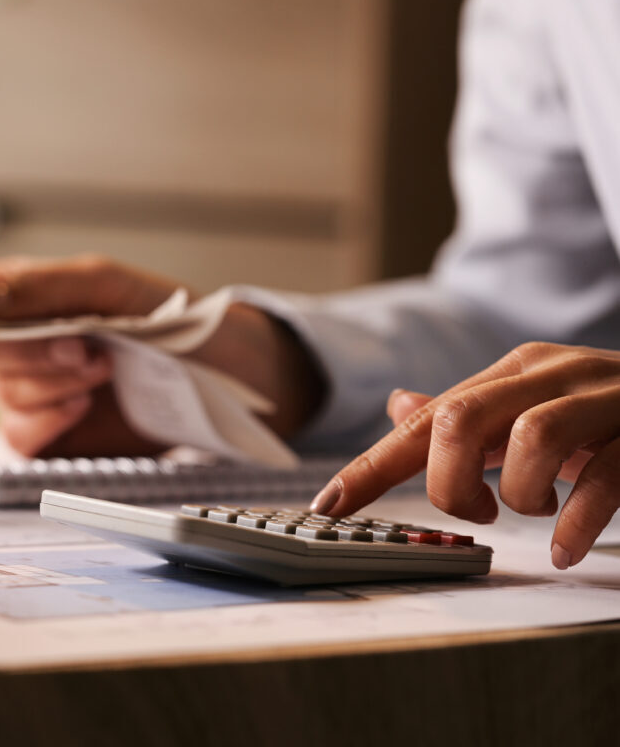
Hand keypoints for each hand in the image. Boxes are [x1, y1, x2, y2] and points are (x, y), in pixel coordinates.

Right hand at [0, 254, 324, 457]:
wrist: (222, 373)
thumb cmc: (171, 318)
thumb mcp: (109, 286)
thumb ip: (44, 285)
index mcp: (32, 301)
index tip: (27, 320)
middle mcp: (27, 347)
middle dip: (36, 354)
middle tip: (89, 349)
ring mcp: (39, 393)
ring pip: (3, 398)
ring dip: (50, 386)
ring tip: (102, 372)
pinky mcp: (55, 436)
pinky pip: (20, 438)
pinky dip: (45, 423)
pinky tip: (80, 407)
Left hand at [309, 341, 619, 568]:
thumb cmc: (608, 415)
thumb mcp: (531, 410)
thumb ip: (468, 413)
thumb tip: (400, 406)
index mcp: (511, 373)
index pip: (424, 420)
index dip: (370, 467)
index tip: (328, 509)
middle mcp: (550, 376)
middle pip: (460, 417)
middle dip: (446, 481)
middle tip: (475, 512)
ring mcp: (603, 400)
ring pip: (528, 438)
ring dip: (517, 494)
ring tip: (532, 514)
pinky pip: (604, 476)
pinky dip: (577, 520)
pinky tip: (567, 547)